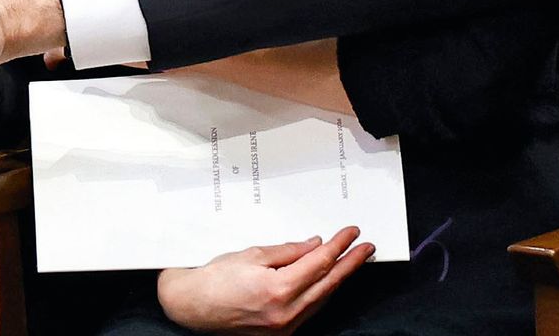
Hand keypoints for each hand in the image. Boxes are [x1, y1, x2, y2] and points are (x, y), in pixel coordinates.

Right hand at [156, 227, 373, 333]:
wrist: (192, 306)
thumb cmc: (215, 279)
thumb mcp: (253, 255)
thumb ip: (288, 252)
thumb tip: (314, 246)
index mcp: (278, 289)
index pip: (319, 263)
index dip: (339, 246)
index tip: (351, 234)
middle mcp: (285, 313)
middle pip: (328, 284)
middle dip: (349, 264)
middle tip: (366, 248)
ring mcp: (283, 327)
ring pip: (321, 299)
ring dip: (337, 279)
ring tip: (350, 262)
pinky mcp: (279, 334)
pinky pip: (308, 311)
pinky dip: (319, 294)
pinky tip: (325, 282)